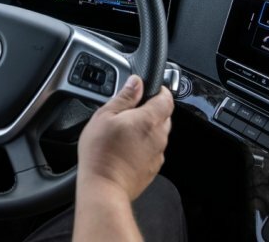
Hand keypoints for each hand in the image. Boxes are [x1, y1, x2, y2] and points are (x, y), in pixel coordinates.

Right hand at [76, 75, 173, 200]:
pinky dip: (144, 145)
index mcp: (149, 119)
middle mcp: (159, 136)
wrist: (105, 187)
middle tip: (130, 110)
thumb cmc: (101, 152)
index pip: (167, 98)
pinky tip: (126, 148)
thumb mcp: (105, 116)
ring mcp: (158, 154)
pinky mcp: (153, 168)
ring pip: (159, 134)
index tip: (149, 89)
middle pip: (165, 116)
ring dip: (147, 129)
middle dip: (152, 109)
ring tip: (124, 131)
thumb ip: (124, 97)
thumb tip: (136, 82)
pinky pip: (153, 150)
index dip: (160, 91)